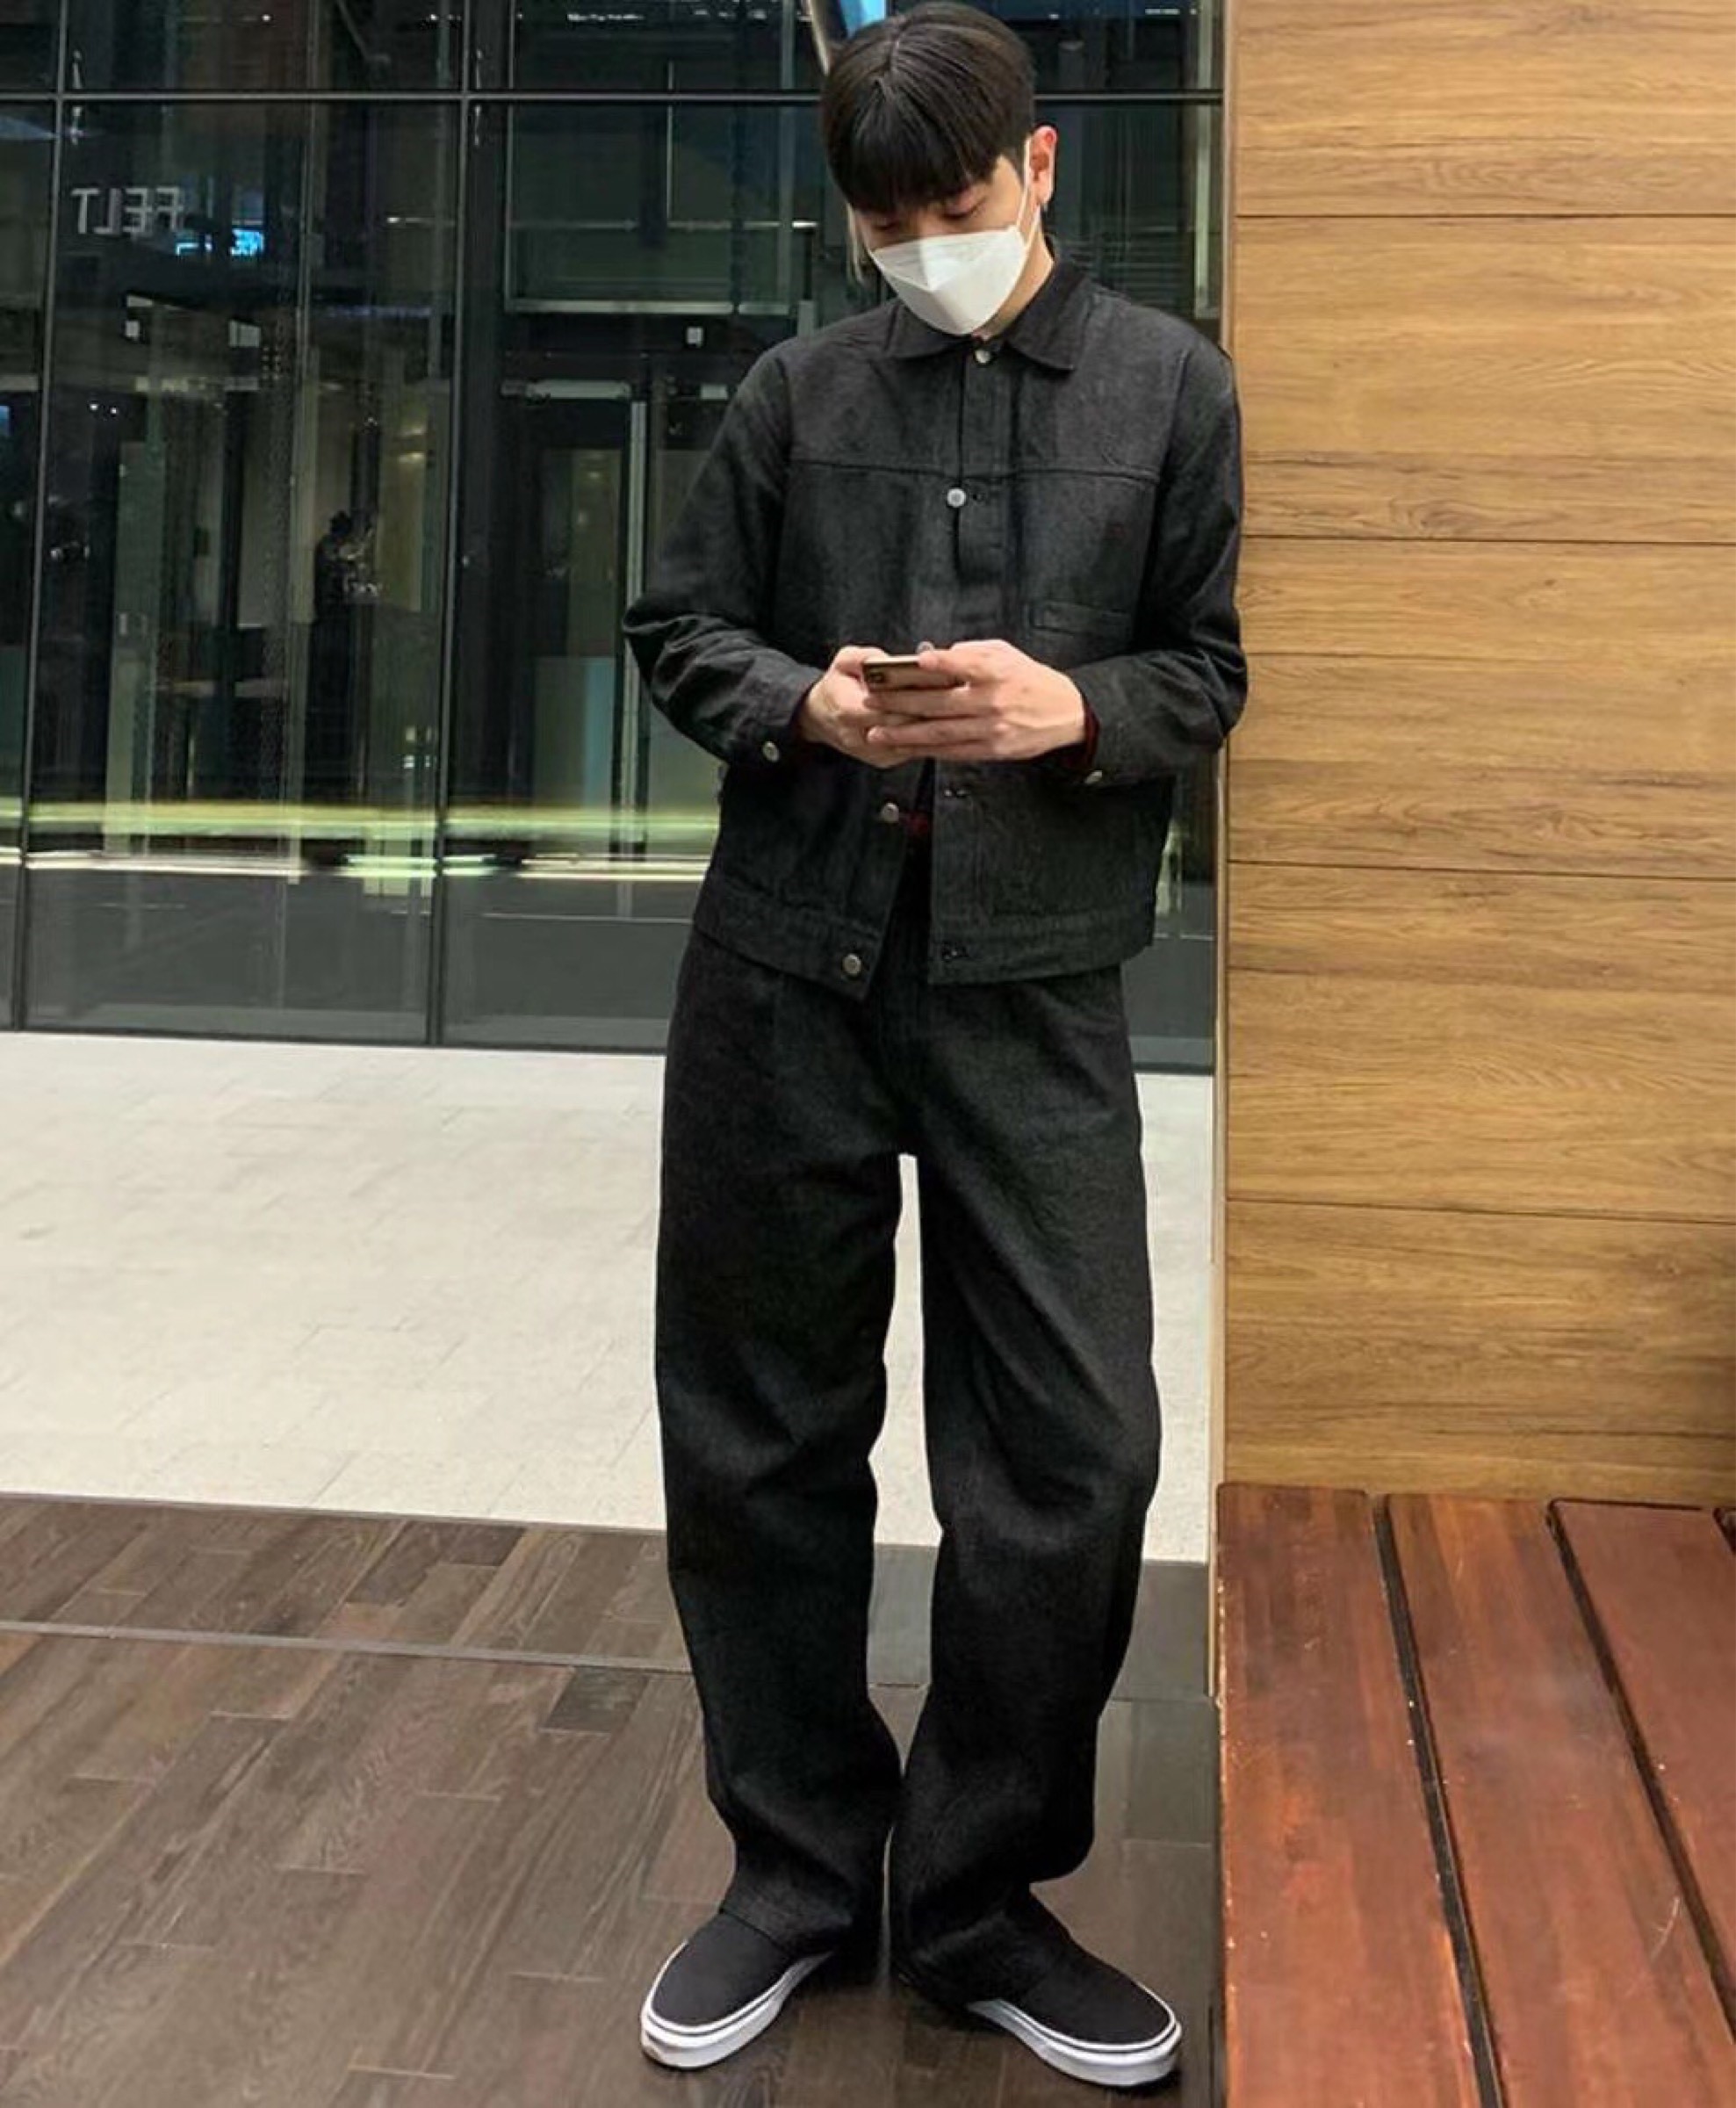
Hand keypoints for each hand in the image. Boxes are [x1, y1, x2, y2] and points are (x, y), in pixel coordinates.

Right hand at [797, 646, 949, 771]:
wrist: (822, 718)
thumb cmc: (837, 686)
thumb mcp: (842, 662)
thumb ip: (859, 658)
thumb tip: (880, 659)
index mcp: (846, 710)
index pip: (885, 709)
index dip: (912, 697)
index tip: (936, 683)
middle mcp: (860, 738)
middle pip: (904, 727)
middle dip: (930, 710)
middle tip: (956, 693)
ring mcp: (875, 753)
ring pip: (913, 741)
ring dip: (935, 724)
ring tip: (958, 705)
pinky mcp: (887, 760)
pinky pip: (914, 749)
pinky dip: (930, 734)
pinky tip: (948, 719)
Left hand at [854, 640, 1086, 763]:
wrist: (1066, 713)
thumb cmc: (1031, 679)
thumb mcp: (1006, 654)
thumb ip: (971, 653)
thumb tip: (933, 656)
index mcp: (996, 671)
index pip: (962, 664)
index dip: (938, 662)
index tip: (912, 662)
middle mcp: (992, 701)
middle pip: (938, 703)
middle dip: (900, 703)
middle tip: (871, 702)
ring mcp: (991, 729)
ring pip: (939, 733)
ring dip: (904, 733)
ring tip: (877, 732)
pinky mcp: (992, 750)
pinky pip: (952, 751)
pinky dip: (926, 749)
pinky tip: (905, 746)